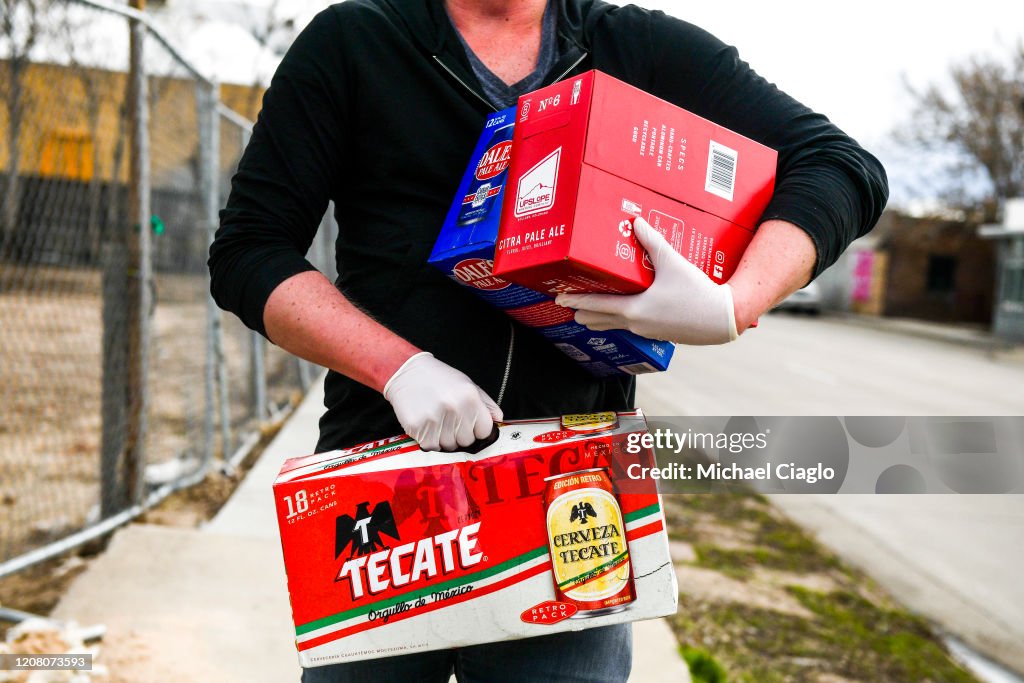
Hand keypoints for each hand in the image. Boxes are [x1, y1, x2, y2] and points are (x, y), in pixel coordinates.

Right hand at [383, 352, 502, 450]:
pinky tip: (427, 425)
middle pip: (467, 441)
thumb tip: (499, 420)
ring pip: (449, 447)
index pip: (484, 431)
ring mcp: (435, 419)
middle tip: (450, 421)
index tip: (470, 425)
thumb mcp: (467, 385)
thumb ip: (486, 404)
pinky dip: (430, 440)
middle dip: (460, 435)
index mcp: (470, 397)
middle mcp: (454, 409)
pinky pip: (431, 446)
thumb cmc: (440, 379)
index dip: (478, 430)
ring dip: (445, 439)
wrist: (407, 372)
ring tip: (438, 421)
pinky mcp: (418, 427)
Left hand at [555, 217, 738, 344]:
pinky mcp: (658, 333)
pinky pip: (631, 327)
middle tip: (569, 304)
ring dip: (600, 318)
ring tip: (589, 312)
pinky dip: (619, 320)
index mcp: (633, 309)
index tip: (560, 296)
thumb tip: (636, 222)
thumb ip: (652, 241)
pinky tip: (623, 313)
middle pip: (600, 320)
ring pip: (615, 326)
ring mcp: (646, 331)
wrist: (722, 318)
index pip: (596, 304)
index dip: (576, 299)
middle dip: (584, 311)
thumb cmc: (697, 292)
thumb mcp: (672, 263)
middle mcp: (635, 323)